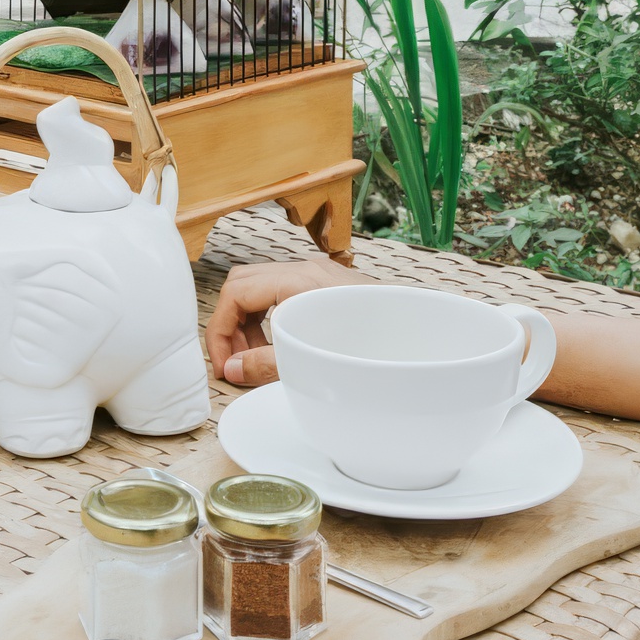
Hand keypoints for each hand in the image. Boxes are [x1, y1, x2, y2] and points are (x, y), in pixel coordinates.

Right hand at [203, 257, 376, 385]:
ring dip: (250, 320)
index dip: (218, 330)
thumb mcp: (308, 360)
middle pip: (242, 283)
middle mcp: (305, 269)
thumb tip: (232, 370)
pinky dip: (270, 316)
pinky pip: (282, 292)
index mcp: (297, 281)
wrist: (421, 337)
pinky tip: (281, 345)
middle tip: (235, 359)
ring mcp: (317, 274)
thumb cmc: (374, 343)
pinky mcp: (327, 285)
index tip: (221, 361)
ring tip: (258, 356)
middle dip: (231, 322)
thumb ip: (263, 364)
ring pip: (261, 286)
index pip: (234, 294)